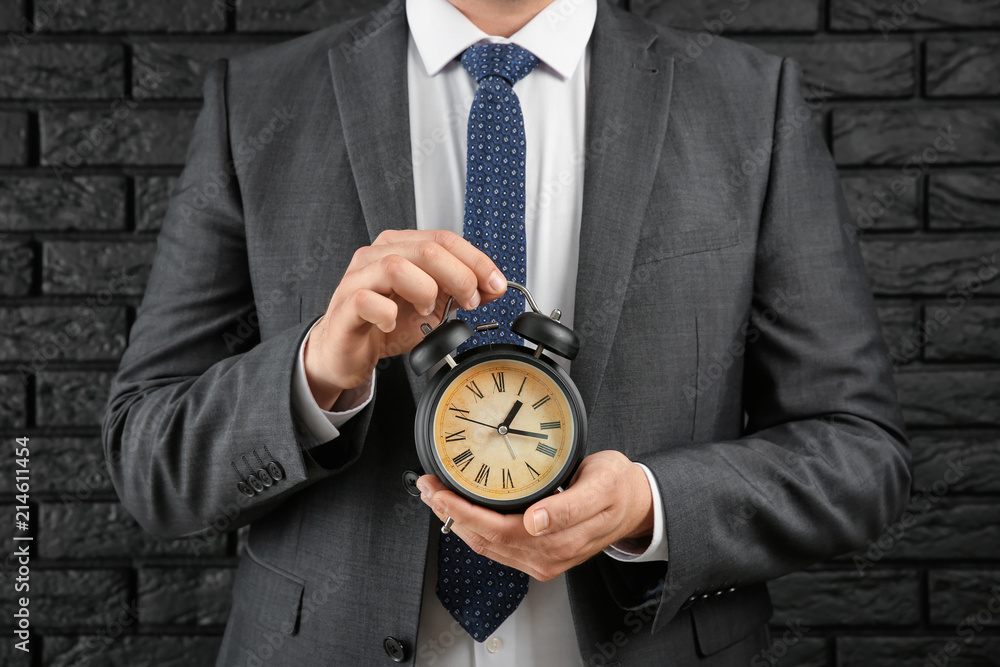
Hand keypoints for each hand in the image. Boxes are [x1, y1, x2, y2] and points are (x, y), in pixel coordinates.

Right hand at [303, 230, 506, 408]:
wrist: (347, 351)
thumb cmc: (384, 323)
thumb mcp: (432, 306)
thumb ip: (460, 292)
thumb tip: (493, 286)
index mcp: (400, 247)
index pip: (444, 239)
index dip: (475, 260)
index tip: (495, 283)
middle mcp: (378, 255)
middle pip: (427, 250)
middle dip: (460, 277)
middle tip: (469, 302)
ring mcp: (359, 277)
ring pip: (397, 266)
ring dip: (425, 291)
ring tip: (428, 312)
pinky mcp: (345, 305)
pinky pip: (368, 300)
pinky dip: (389, 314)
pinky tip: (394, 323)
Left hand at [416, 450, 654, 580]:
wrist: (634, 505)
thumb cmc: (616, 488)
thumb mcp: (600, 486)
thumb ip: (569, 506)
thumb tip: (536, 522)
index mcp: (560, 539)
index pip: (497, 529)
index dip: (463, 511)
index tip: (441, 491)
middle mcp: (547, 556)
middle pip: (485, 539)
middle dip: (450, 513)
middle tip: (428, 487)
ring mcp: (542, 560)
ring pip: (486, 546)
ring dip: (456, 522)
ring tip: (436, 496)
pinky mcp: (539, 558)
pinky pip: (497, 548)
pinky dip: (473, 529)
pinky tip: (460, 513)